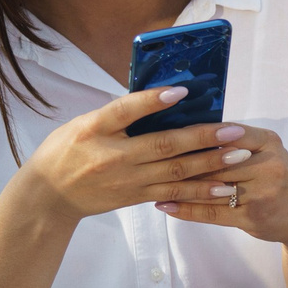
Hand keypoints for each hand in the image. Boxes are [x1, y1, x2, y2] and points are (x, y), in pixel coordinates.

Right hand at [21, 88, 249, 224]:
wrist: (48, 196)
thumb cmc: (66, 150)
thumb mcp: (84, 124)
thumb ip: (118, 113)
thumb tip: (161, 96)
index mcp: (96, 129)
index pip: (125, 111)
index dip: (153, 100)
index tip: (181, 91)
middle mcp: (114, 156)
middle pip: (164, 146)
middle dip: (202, 138)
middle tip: (234, 130)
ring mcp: (128, 180)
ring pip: (175, 173)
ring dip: (210, 165)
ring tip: (239, 157)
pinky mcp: (136, 196)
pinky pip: (172, 193)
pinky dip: (199, 191)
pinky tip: (223, 188)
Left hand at [149, 124, 287, 249]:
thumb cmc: (276, 179)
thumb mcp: (266, 152)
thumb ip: (236, 142)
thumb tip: (189, 130)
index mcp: (268, 142)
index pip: (227, 133)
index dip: (196, 133)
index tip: (166, 131)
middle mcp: (268, 165)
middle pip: (215, 161)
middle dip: (181, 161)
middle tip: (147, 157)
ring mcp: (261, 193)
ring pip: (210, 187)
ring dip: (177, 186)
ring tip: (148, 183)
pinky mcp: (252, 217)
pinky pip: (212, 213)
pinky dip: (186, 210)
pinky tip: (164, 206)